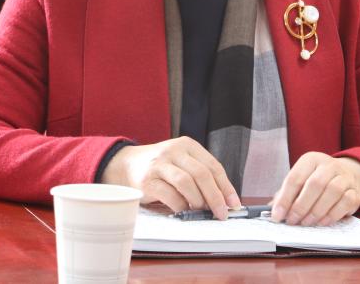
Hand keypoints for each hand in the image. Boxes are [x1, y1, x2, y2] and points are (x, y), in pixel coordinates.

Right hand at [100, 137, 240, 219]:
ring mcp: (159, 165)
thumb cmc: (161, 166)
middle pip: (202, 174)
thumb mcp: (181, 161)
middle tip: (221, 213)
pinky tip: (183, 211)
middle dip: (215, 197)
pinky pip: (170, 196)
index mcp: (187, 145)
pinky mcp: (148, 180)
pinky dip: (180, 207)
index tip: (233, 203)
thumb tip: (223, 200)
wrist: (126, 165)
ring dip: (197, 202)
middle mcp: (173, 151)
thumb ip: (200, 174)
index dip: (225, 186)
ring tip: (200, 211)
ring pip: (186, 183)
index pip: (213, 166)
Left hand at [270, 153, 359, 225]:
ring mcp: (345, 177)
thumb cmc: (316, 181)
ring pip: (332, 192)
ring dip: (316, 211)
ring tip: (306, 223)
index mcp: (311, 160)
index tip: (277, 215)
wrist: (346, 177)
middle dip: (301, 206)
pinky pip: (345, 203)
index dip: (285, 198)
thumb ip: (286, 194)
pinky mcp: (355, 192)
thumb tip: (273, 212)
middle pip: (315, 184)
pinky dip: (332, 215)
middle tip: (292, 221)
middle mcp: (329, 165)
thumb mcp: (300, 181)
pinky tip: (321, 222)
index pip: (295, 177)